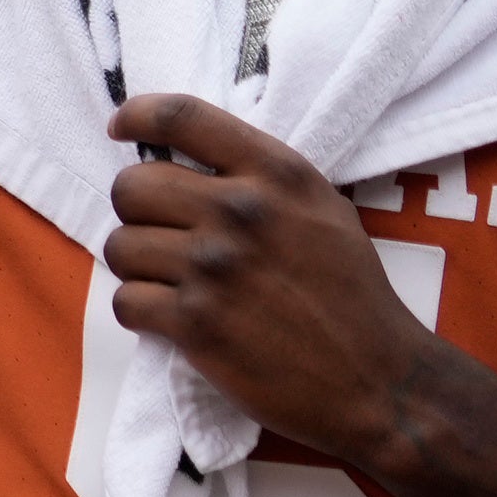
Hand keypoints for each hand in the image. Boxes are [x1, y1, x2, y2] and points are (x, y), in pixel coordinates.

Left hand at [100, 93, 441, 467]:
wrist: (377, 381)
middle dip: (138, 214)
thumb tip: (188, 159)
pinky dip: (142, 313)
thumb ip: (261, 178)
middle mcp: (242, 211)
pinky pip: (125, 301)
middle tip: (166, 239)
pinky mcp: (195, 322)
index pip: (183, 116)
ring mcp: (215, 267)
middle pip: (131, 186)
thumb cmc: (350, 295)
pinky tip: (175, 320)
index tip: (119, 129)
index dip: (136, 115)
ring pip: (119, 246)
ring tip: (176, 284)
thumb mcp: (323, 210)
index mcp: (277, 174)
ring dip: (138, 269)